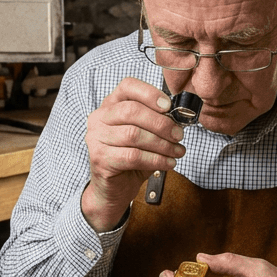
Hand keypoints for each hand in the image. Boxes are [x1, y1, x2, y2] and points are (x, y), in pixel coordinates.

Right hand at [81, 78, 185, 231]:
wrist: (114, 189)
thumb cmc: (131, 159)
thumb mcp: (145, 136)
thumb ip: (156, 123)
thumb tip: (180, 118)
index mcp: (110, 105)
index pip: (127, 86)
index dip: (150, 94)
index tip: (169, 107)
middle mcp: (99, 118)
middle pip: (132, 111)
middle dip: (161, 123)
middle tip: (178, 135)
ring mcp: (96, 138)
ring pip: (134, 134)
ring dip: (162, 144)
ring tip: (177, 152)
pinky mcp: (100, 159)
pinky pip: (133, 156)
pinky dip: (156, 160)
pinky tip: (168, 164)